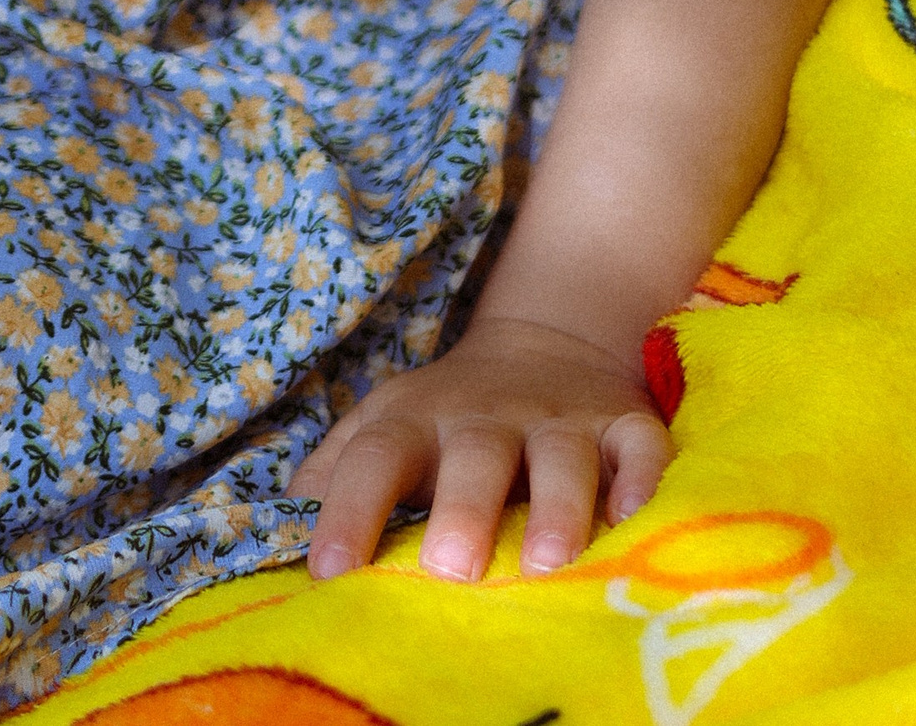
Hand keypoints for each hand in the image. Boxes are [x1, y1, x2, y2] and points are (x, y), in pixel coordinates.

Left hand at [291, 315, 667, 581]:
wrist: (544, 344)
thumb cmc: (448, 417)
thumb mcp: (387, 427)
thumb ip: (340, 471)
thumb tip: (273, 517)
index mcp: (418, 420)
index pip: (373, 457)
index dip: (346, 508)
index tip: (325, 570)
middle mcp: (488, 416)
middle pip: (472, 454)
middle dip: (461, 508)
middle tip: (449, 567)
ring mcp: (560, 419)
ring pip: (561, 457)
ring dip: (557, 507)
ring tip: (547, 563)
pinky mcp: (624, 425)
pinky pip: (641, 449)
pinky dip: (642, 482)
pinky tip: (635, 521)